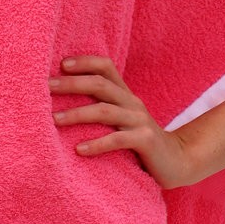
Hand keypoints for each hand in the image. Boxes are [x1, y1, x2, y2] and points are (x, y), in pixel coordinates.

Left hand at [48, 55, 196, 190]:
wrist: (178, 162)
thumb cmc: (139, 142)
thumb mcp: (121, 121)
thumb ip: (101, 109)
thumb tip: (59, 104)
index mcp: (125, 95)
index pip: (106, 67)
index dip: (84, 61)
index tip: (60, 64)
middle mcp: (132, 103)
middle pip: (101, 84)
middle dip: (72, 84)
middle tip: (45, 87)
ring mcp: (140, 121)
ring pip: (105, 111)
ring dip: (77, 114)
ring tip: (54, 119)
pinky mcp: (146, 141)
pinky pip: (118, 140)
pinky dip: (97, 144)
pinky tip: (79, 150)